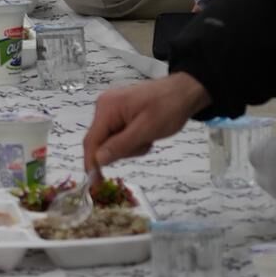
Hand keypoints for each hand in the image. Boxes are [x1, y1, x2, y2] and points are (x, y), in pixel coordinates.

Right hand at [84, 73, 211, 169]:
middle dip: (122, 150)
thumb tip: (97, 160)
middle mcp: (104, 108)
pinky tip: (147, 133)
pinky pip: (119, 136)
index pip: (91, 141)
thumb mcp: (146, 129)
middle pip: (102, 143)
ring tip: (148, 137)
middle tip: (144, 144)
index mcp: (107, 108)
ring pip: (112, 142)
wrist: (184, 91)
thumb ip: (120, 145)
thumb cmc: (168, 107)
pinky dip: (133, 140)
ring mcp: (111, 111)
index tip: (96, 184)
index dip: (91, 164)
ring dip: (130, 146)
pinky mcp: (120, 114)